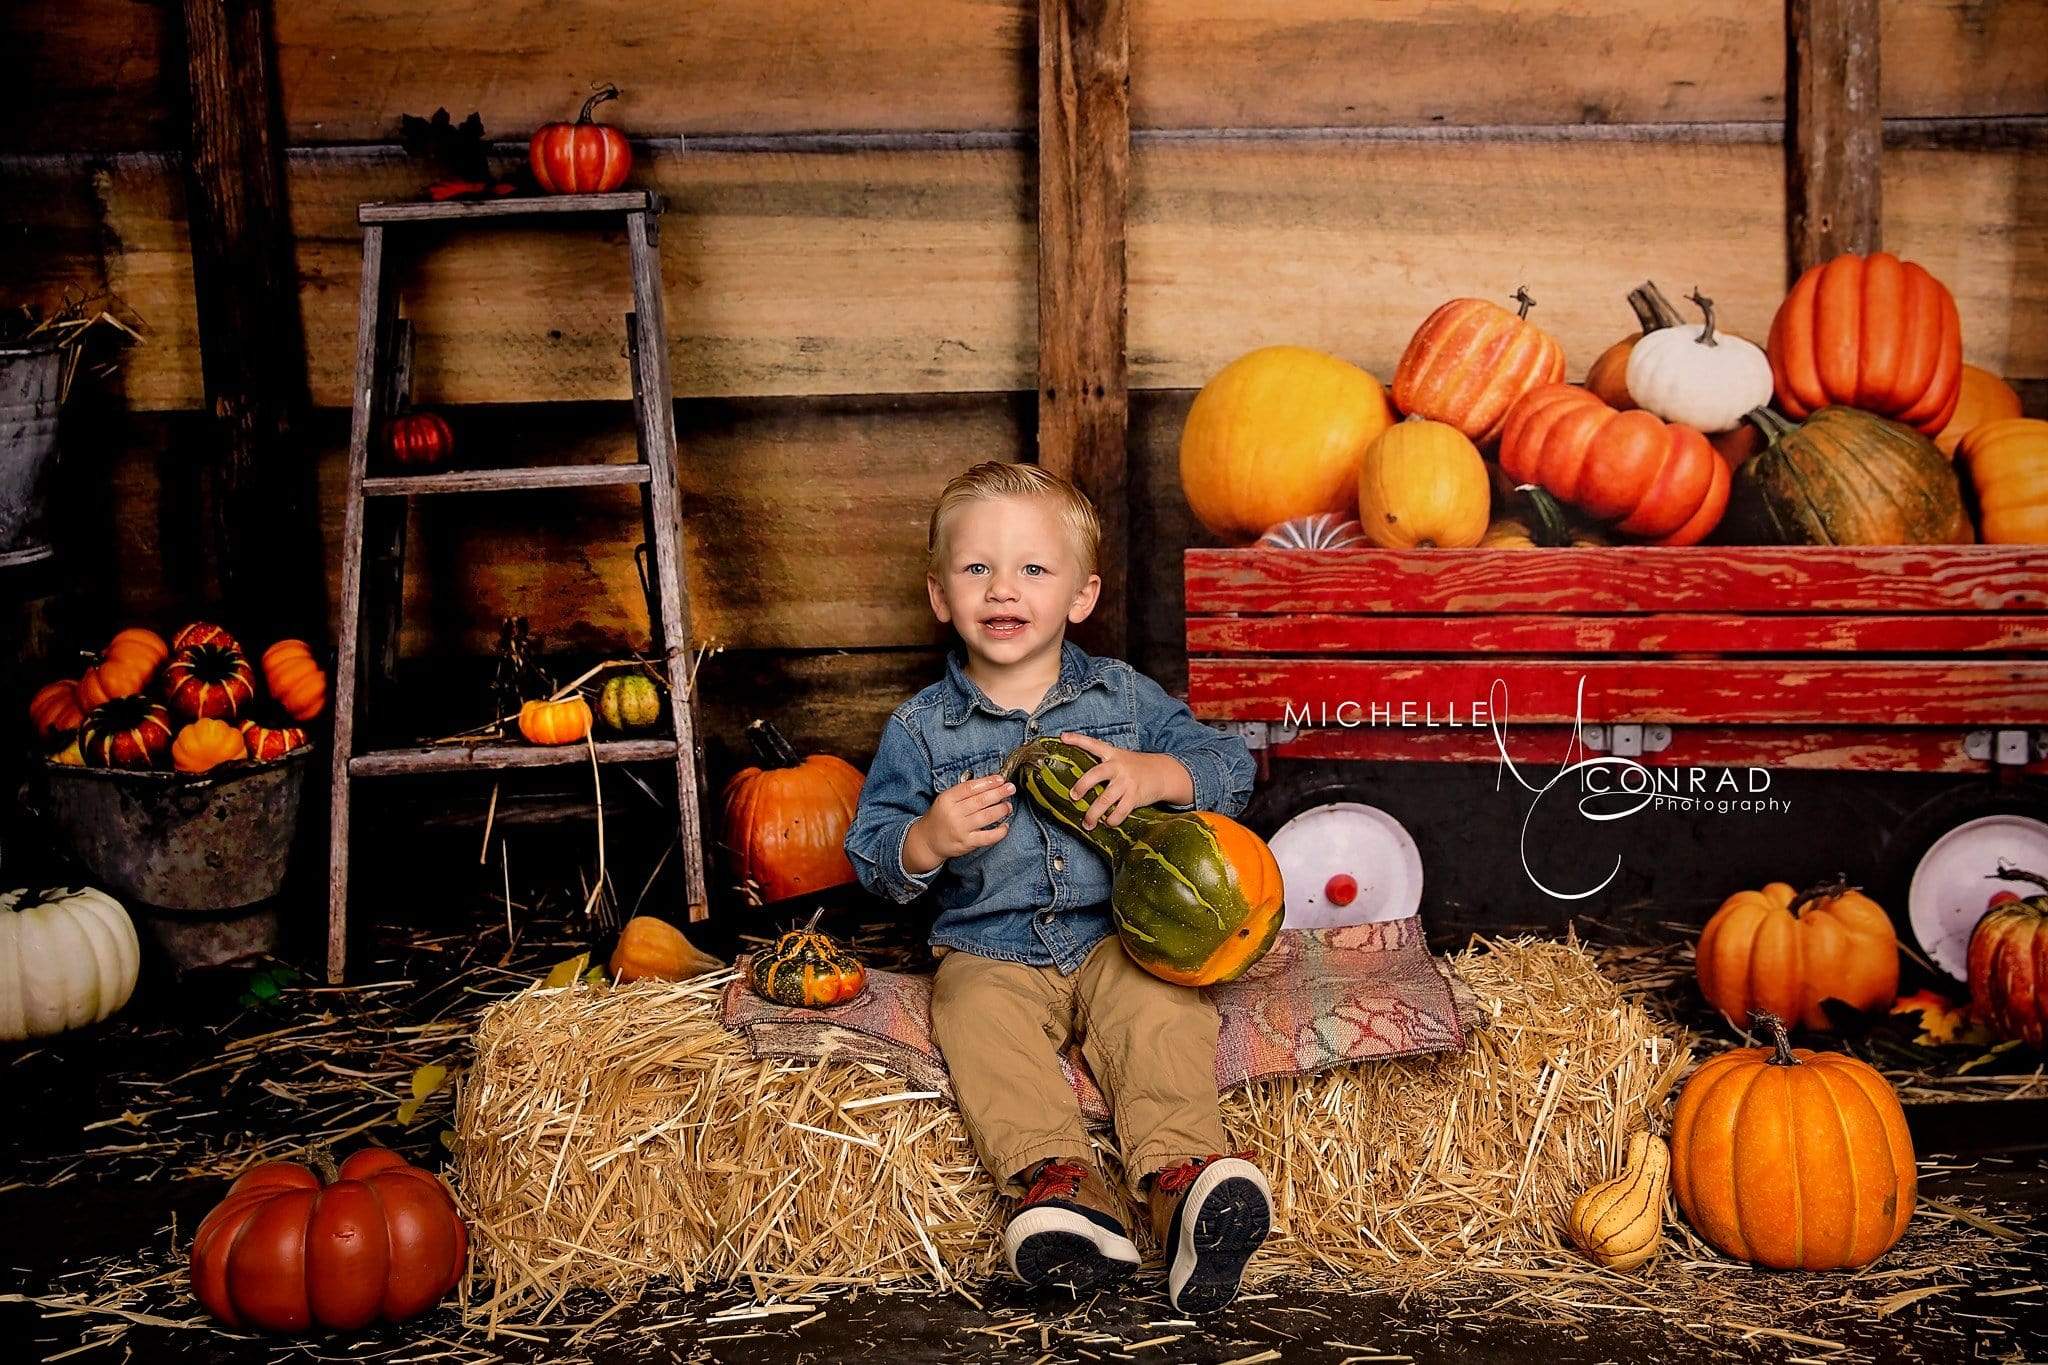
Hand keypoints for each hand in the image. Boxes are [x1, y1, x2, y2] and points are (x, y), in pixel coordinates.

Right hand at [905, 773, 1014, 870]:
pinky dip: (999, 832)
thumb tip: (989, 783)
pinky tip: (1005, 826)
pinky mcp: (967, 843)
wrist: (927, 841)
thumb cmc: (940, 817)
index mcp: (947, 799)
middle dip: (999, 793)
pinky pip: (987, 837)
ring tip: (1008, 806)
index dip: (987, 782)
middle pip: (980, 801)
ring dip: (1001, 810)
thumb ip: (963, 792)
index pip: (970, 788)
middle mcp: (953, 813)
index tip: (1000, 779)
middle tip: (1011, 788)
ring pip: (986, 816)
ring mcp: (960, 829)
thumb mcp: (945, 800)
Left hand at [1059, 732, 1190, 828]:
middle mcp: (1118, 766)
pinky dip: (1112, 820)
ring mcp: (1127, 782)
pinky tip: (1107, 823)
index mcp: (1112, 754)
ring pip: (1105, 800)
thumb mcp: (1120, 758)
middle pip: (1096, 774)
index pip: (1093, 744)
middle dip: (1082, 786)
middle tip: (1073, 796)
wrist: (1163, 772)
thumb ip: (1103, 764)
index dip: (1077, 740)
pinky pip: (1120, 812)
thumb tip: (1079, 780)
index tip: (1063, 737)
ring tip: (1087, 823)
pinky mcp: (1135, 796)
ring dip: (1093, 814)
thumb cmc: (1135, 767)